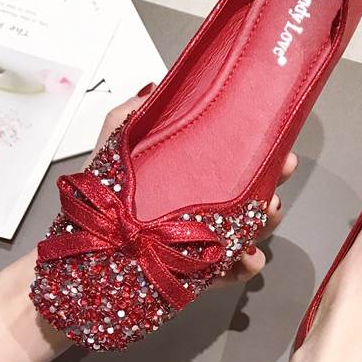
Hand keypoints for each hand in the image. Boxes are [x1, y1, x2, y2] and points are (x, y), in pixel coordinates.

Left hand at [88, 83, 297, 288]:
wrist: (83, 251)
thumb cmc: (99, 199)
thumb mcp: (111, 146)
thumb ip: (129, 115)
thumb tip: (155, 87)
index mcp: (188, 177)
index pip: (232, 162)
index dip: (260, 153)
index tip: (278, 144)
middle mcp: (201, 207)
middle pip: (250, 196)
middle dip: (272, 186)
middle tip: (278, 175)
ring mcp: (202, 242)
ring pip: (249, 232)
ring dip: (265, 224)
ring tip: (266, 213)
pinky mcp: (198, 273)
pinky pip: (231, 271)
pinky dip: (246, 266)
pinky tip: (247, 258)